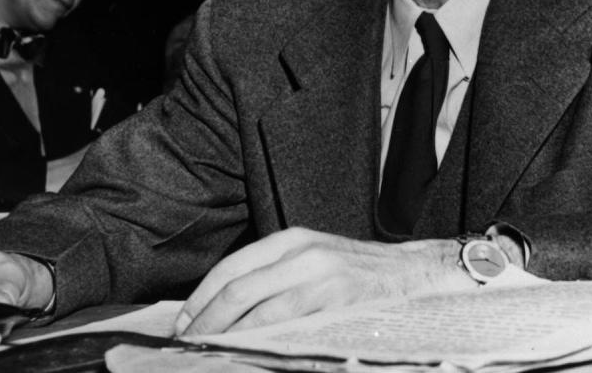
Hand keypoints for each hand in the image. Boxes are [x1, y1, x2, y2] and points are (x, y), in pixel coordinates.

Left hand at [174, 227, 470, 335]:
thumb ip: (274, 274)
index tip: (183, 323)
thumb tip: (225, 305)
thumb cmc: (355, 272)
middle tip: (187, 343)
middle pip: (237, 288)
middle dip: (206, 319)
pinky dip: (260, 340)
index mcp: (290, 240)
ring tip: (208, 351)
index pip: (231, 268)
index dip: (201, 297)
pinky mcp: (335, 301)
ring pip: (257, 309)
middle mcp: (301, 252)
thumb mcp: (311, 259)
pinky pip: (287, 325)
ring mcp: (319, 276)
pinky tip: (248, 351)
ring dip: (226, 334)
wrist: (408, 273)